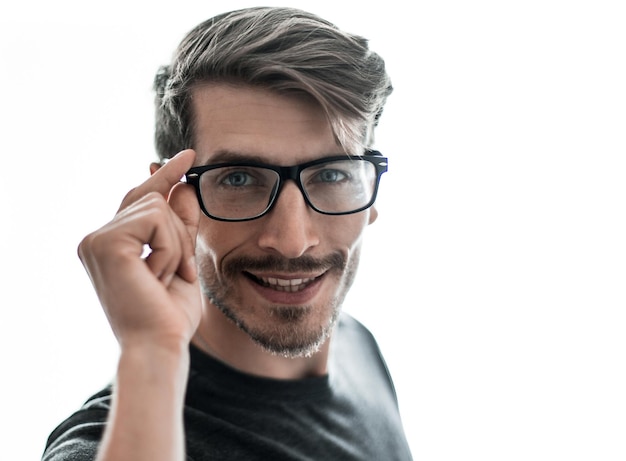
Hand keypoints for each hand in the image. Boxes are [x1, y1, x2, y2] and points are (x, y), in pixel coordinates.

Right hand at [78, 149, 201, 349]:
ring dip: (175, 245)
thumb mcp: (182, 260)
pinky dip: (170, 248)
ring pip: (157, 207)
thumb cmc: (169, 313)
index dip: (165, 177)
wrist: (160, 345)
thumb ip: (181, 225)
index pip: (140, 199)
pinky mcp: (106, 242)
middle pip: (152, 199)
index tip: (187, 156)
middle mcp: (96, 239)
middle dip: (178, 232)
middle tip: (180, 273)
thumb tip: (183, 185)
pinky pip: (156, 218)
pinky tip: (158, 276)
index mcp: (111, 245)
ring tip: (166, 278)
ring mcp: (96, 239)